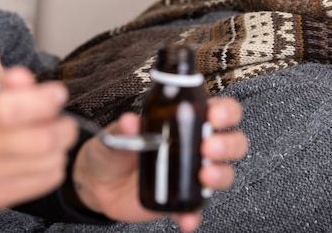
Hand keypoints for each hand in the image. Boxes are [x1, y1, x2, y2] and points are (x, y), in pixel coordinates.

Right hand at [0, 62, 77, 209]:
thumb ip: (5, 77)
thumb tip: (25, 80)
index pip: (11, 110)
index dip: (45, 102)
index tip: (58, 94)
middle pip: (39, 140)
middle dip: (64, 127)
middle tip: (63, 120)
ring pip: (48, 163)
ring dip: (61, 147)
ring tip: (53, 137)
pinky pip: (45, 181)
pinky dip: (54, 166)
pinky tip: (44, 156)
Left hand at [70, 97, 247, 231]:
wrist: (98, 182)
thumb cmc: (115, 148)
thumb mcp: (117, 133)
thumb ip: (125, 129)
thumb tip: (130, 122)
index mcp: (186, 122)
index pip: (220, 111)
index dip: (226, 111)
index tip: (215, 115)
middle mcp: (195, 147)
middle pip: (233, 143)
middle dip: (228, 144)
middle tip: (208, 147)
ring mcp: (191, 175)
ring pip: (223, 174)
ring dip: (221, 174)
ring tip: (204, 175)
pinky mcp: (180, 200)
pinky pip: (195, 210)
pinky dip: (194, 215)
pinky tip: (187, 219)